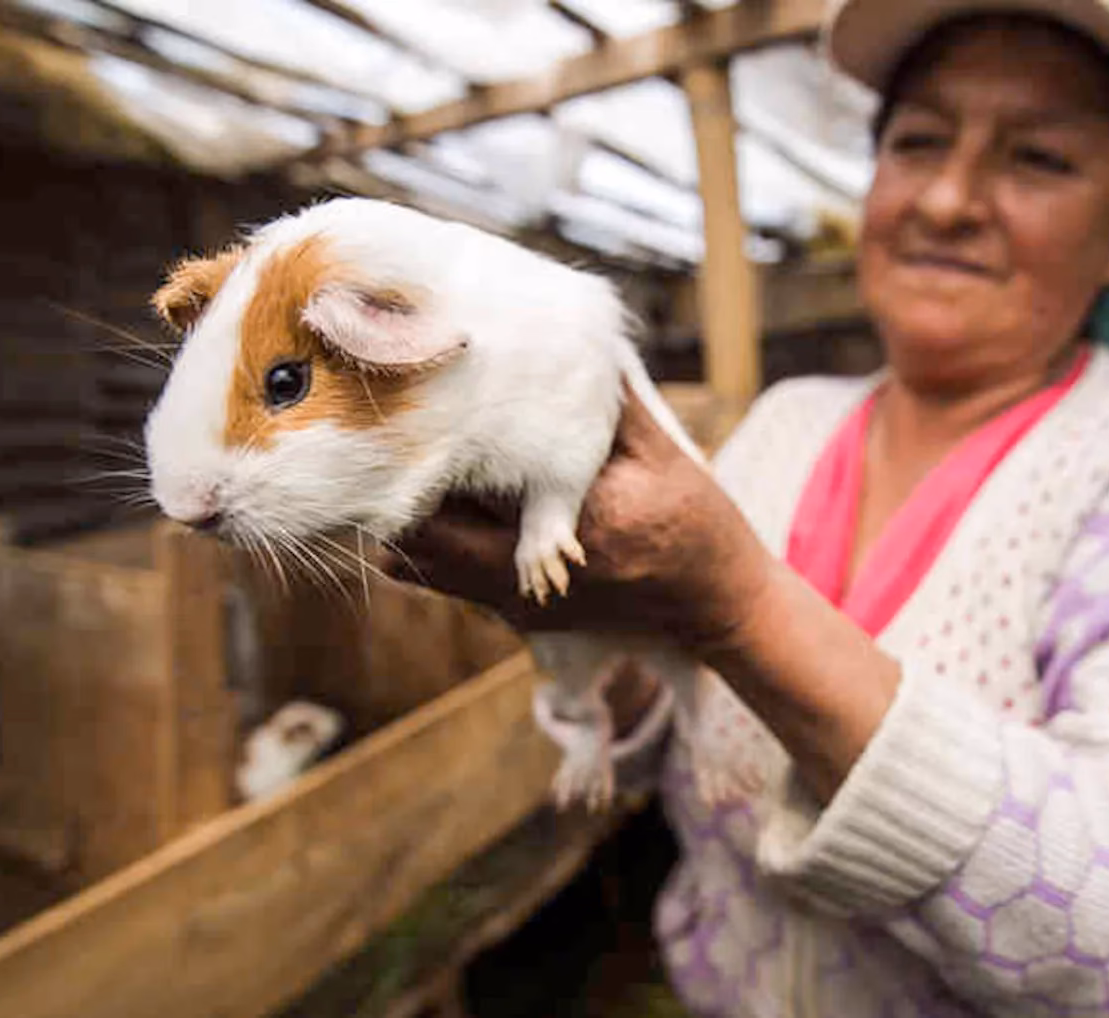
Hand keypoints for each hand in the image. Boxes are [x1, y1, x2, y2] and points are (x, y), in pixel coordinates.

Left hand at [382, 386, 770, 653]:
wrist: (717, 605)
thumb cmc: (697, 524)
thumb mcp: (663, 454)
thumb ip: (612, 407)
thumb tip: (579, 344)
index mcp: (580, 519)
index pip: (480, 486)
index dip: (437, 450)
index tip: (419, 409)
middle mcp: (541, 570)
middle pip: (431, 533)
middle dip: (401, 485)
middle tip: (391, 436)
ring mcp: (525, 602)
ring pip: (428, 563)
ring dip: (407, 519)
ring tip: (403, 468)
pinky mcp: (522, 615)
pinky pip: (450, 580)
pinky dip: (433, 544)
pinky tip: (436, 506)